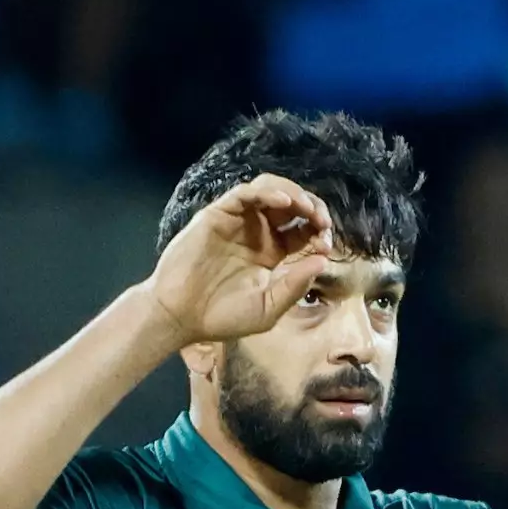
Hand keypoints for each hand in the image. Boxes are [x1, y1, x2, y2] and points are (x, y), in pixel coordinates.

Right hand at [139, 173, 347, 350]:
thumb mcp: (268, 309)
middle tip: (323, 221)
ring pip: (271, 190)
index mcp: (271, 253)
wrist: (180, 317)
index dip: (318, 231)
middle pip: (292, 206)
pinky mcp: (219, 214)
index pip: (302, 230)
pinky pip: (246, 193)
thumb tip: (323, 260)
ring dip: (294, 194)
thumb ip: (295, 286)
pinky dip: (268, 191)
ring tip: (307, 208)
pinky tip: (284, 202)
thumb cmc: (221, 318)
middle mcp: (257, 232)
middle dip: (312, 208)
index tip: (326, 244)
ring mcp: (238, 221)